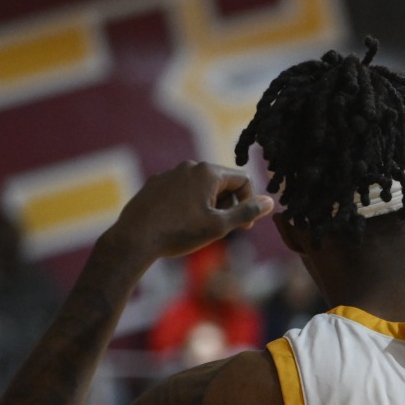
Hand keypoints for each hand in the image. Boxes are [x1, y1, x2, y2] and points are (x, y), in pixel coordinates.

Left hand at [108, 162, 273, 262]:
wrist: (135, 238)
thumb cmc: (180, 232)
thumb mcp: (220, 226)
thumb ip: (247, 212)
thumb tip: (270, 202)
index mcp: (208, 172)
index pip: (244, 180)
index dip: (250, 203)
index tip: (244, 226)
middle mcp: (189, 167)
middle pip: (223, 182)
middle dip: (228, 204)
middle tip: (222, 229)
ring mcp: (170, 174)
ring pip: (201, 187)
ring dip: (209, 206)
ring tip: (199, 228)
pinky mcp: (155, 184)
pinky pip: (182, 191)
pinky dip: (188, 205)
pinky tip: (179, 224)